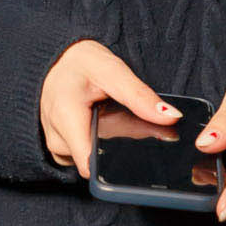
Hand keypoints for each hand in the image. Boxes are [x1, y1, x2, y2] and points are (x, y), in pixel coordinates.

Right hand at [40, 39, 181, 178]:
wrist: (55, 60)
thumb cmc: (79, 62)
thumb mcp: (112, 70)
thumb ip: (139, 96)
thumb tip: (170, 116)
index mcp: (66, 120)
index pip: (92, 165)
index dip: (119, 163)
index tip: (139, 146)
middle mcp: (57, 139)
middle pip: (99, 160)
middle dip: (120, 144)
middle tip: (125, 115)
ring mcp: (57, 146)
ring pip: (93, 157)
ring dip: (110, 141)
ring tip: (110, 114)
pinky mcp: (61, 147)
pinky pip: (85, 153)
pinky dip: (98, 142)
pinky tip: (101, 122)